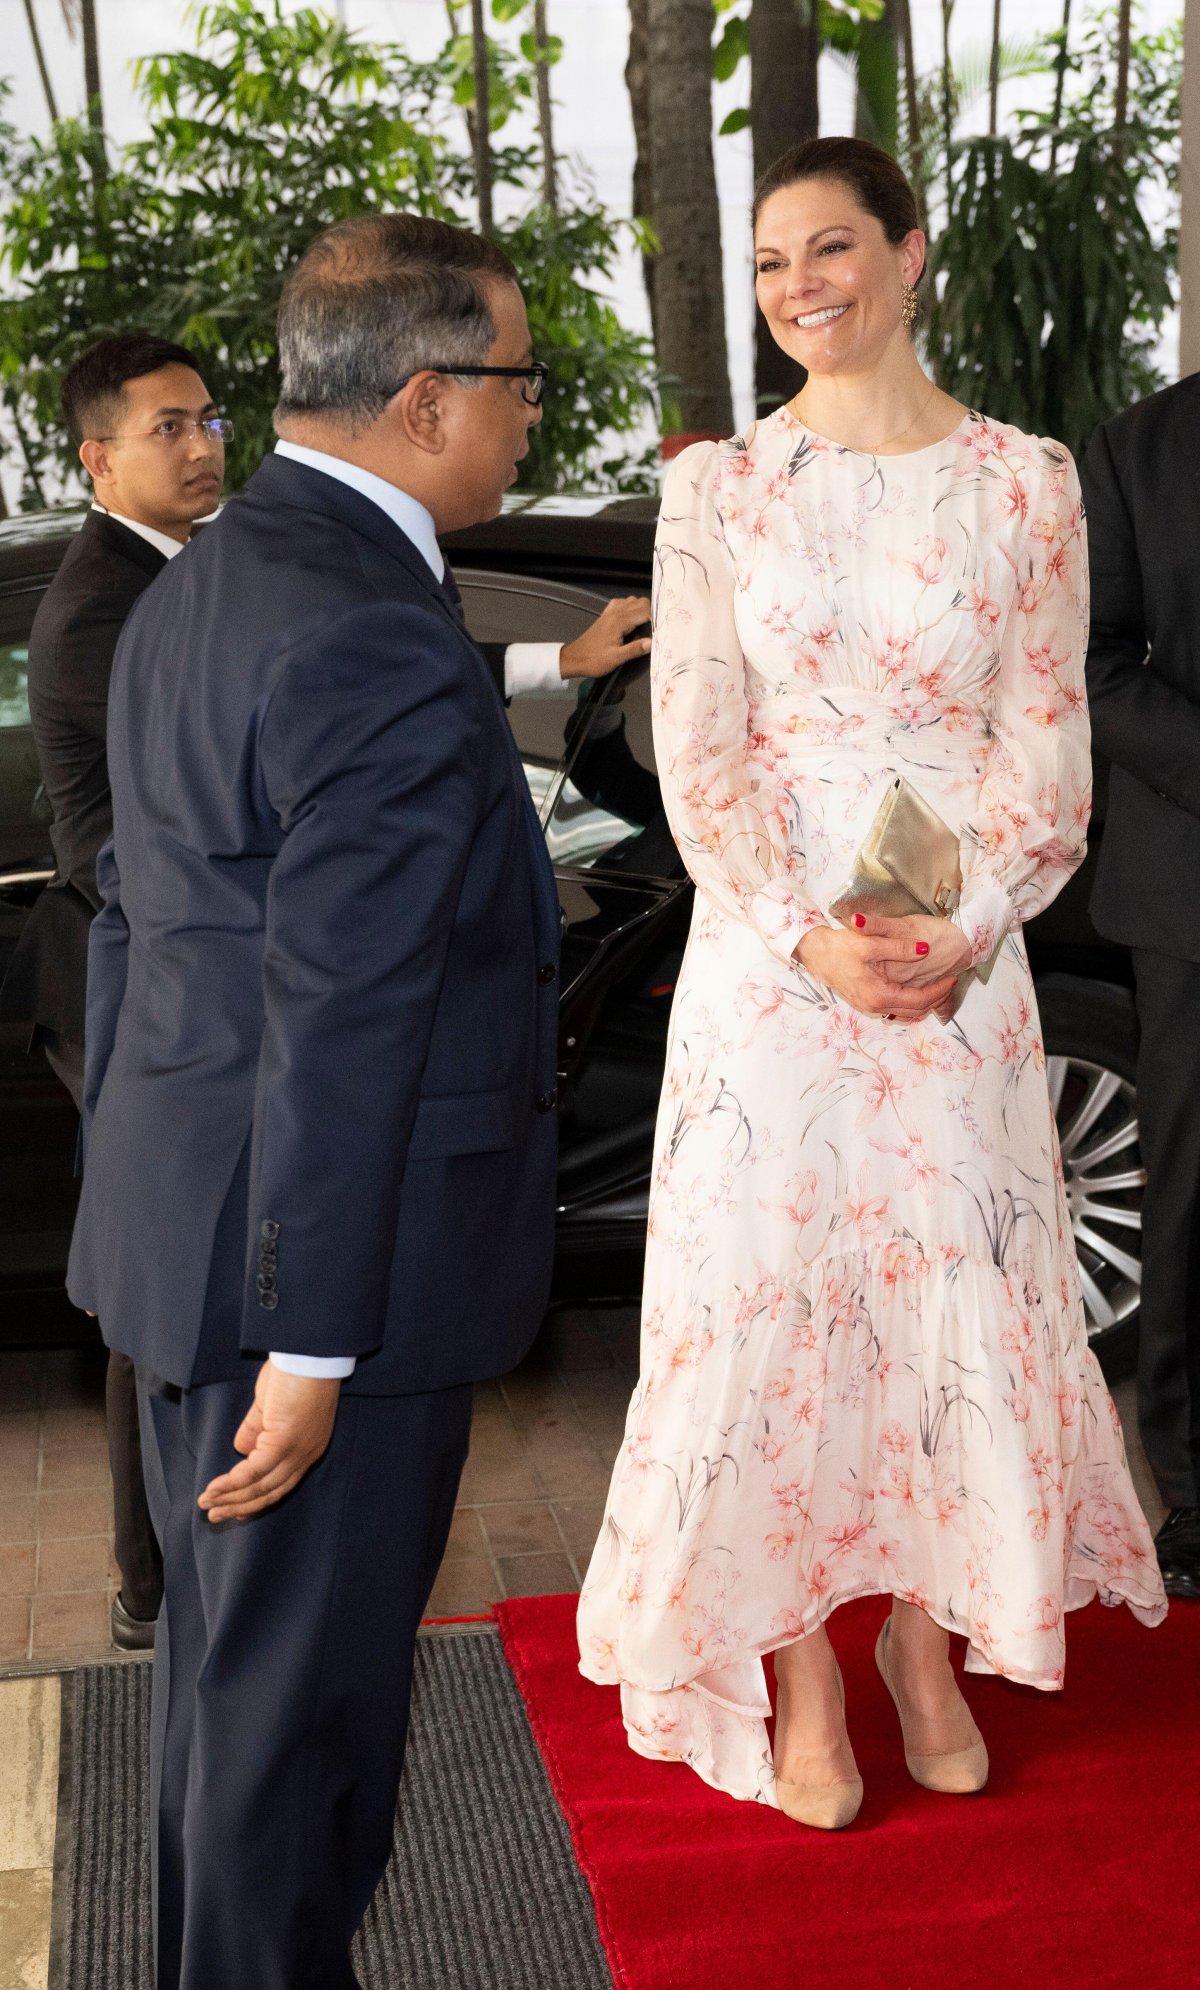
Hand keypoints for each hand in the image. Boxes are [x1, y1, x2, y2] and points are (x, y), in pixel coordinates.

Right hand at [198, 1359, 340, 1522]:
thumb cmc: (294, 1370)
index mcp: (307, 1447)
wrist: (310, 1353)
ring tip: (208, 1505)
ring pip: (261, 1486)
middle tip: (214, 1516)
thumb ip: (257, 1428)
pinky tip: (214, 1489)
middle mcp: (306, 1455)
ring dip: (231, 1499)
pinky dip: (232, 1483)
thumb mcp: (271, 1405)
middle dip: (240, 1507)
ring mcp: (297, 1451)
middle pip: (271, 1492)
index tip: (236, 1511)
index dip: (256, 1499)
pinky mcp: (285, 1442)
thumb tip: (240, 1449)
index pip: (281, 1484)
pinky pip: (254, 1470)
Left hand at [559, 596, 651, 678]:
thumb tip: (652, 643)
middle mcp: (615, 612)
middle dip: (650, 613)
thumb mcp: (616, 658)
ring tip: (644, 625)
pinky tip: (631, 621)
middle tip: (652, 628)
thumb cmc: (593, 660)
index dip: (655, 619)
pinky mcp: (606, 615)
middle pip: (640, 601)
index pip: (644, 611)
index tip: (660, 629)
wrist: (574, 659)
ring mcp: (610, 612)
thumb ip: (634, 650)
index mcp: (619, 621)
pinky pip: (622, 604)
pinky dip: (630, 608)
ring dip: (641, 609)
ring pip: (632, 600)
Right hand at [795, 918, 960, 1021]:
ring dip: (923, 1003)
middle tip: (949, 983)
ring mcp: (869, 1007)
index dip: (938, 991)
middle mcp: (875, 1007)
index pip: (919, 1000)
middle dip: (935, 999)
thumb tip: (924, 950)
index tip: (952, 978)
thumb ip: (900, 948)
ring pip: (905, 1012)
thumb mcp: (871, 944)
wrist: (814, 953)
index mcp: (879, 995)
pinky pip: (895, 1008)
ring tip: (937, 987)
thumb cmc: (839, 948)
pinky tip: (915, 989)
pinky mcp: (865, 1002)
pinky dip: (910, 1002)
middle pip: (914, 1011)